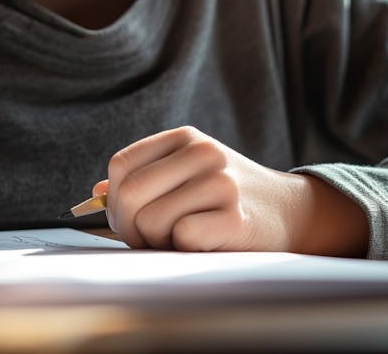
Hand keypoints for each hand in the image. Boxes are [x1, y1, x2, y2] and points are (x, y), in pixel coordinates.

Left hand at [93, 126, 367, 254]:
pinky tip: (206, 243)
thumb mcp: (189, 173)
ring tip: (184, 237)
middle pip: (129, 195)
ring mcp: (221, 183)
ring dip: (159, 242)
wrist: (291, 213)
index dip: (116, 199)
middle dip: (130, 227)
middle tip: (151, 239)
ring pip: (151, 221)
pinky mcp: (235, 218)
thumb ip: (146, 178)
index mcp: (186, 137)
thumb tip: (96, 193)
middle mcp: (203, 152)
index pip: (121, 165)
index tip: (130, 219)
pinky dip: (185, 249)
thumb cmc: (228, 198)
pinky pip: (181, 238)